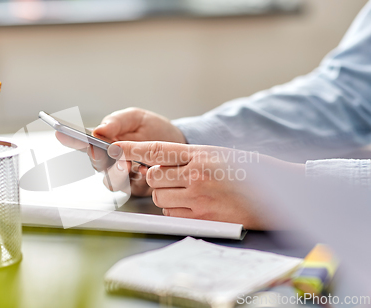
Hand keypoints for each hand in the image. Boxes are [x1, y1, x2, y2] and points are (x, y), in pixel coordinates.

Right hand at [56, 108, 186, 196]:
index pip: (82, 142)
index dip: (69, 139)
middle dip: (99, 158)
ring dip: (118, 173)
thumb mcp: (136, 118)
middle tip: (106, 151)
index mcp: (105, 141)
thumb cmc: (155, 129)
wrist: (180, 145)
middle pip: (95, 164)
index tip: (61, 134)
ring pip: (110, 180)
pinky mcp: (136, 187)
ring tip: (129, 163)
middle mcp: (109, 160)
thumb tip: (98, 130)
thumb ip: (117, 121)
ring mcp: (122, 175)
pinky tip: (143, 171)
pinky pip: (129, 188)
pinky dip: (135, 180)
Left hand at [108, 141, 304, 229]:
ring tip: (190, 192)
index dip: (131, 149)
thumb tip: (157, 162)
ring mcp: (199, 198)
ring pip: (160, 197)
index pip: (156, 149)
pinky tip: (196, 205)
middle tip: (174, 179)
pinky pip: (172, 215)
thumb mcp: (219, 154)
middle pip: (153, 177)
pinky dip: (177, 211)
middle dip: (157, 179)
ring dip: (167, 196)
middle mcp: (196, 175)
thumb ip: (188, 157)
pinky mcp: (203, 218)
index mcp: (200, 154)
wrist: (279, 195)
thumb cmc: (250, 172)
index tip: (115, 148)